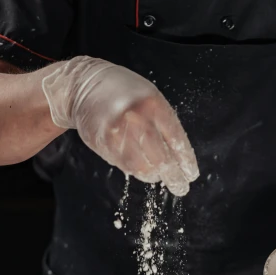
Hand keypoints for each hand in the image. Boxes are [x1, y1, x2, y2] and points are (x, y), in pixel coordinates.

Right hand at [41, 56, 198, 195]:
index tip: (191, 175)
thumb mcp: (150, 98)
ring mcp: (118, 133)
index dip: (186, 162)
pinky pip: (125, 165)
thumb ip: (164, 124)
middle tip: (180, 188)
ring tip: (157, 175)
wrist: (85, 86)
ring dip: (153, 175)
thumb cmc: (124, 92)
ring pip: (142, 168)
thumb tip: (178, 158)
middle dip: (173, 177)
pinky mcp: (103, 144)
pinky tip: (139, 165)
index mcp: (154, 105)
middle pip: (162, 159)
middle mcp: (136, 120)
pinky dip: (135, 169)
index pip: (176, 141)